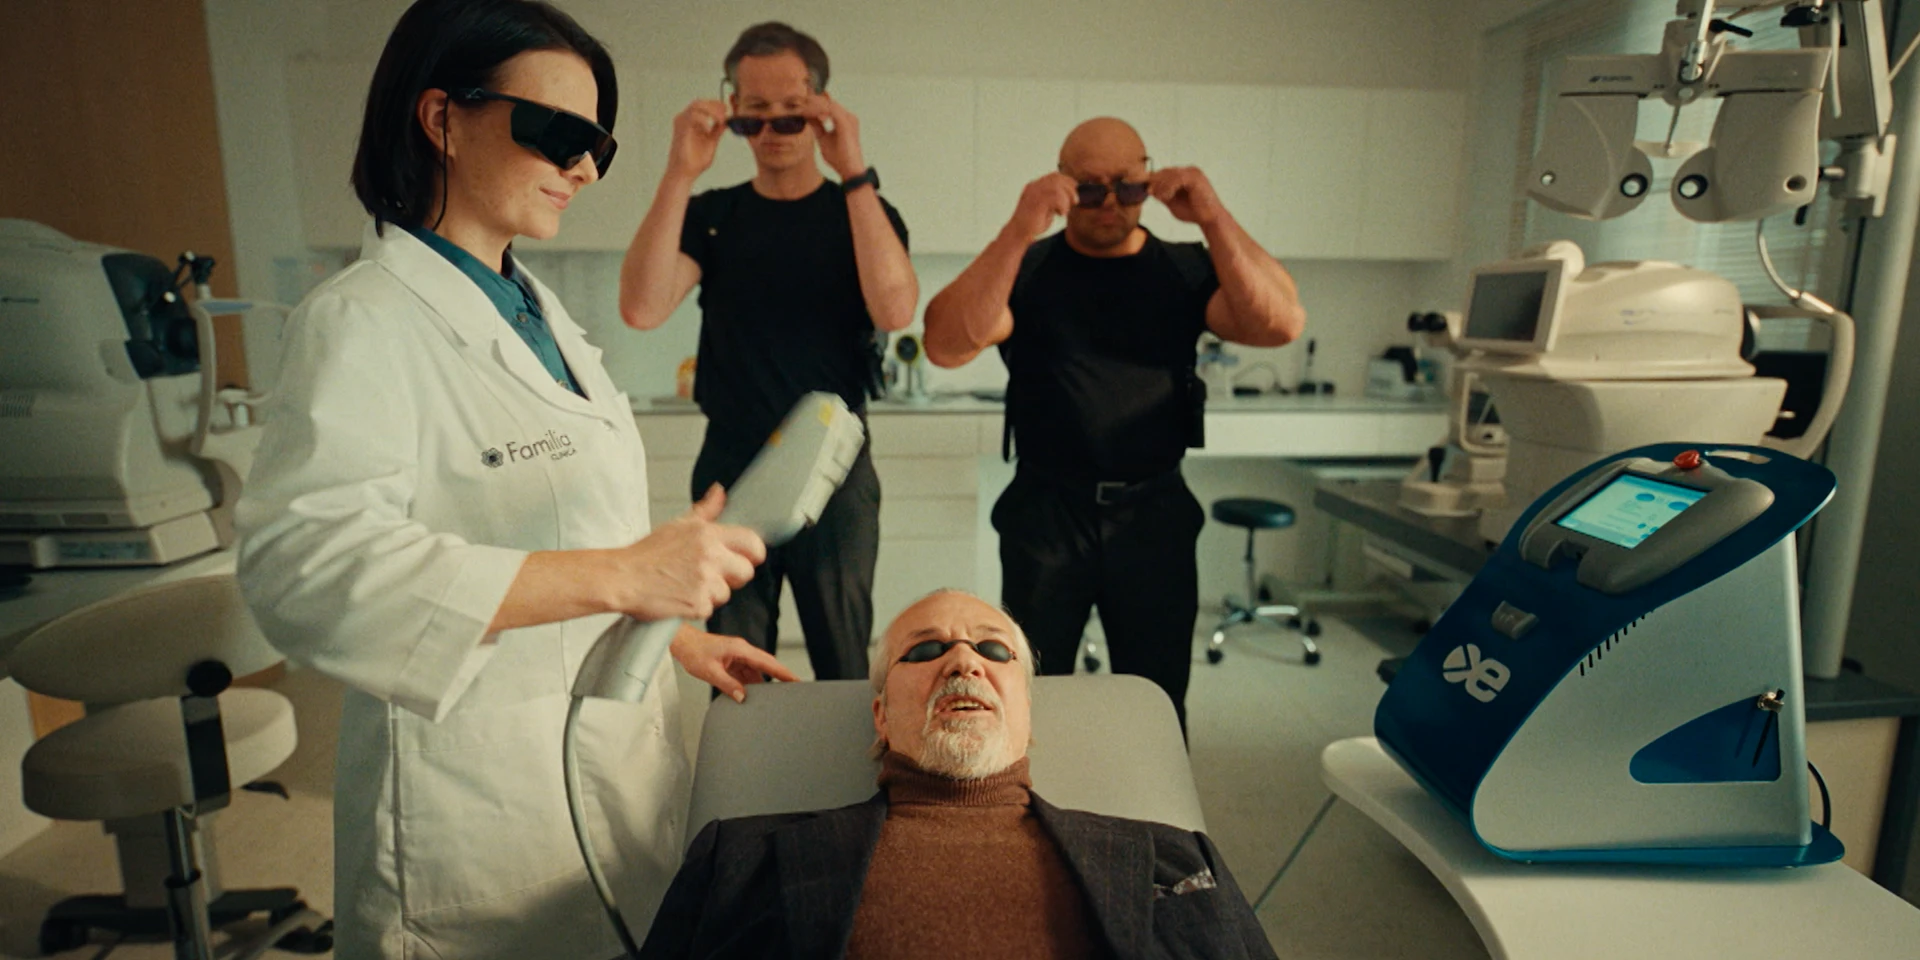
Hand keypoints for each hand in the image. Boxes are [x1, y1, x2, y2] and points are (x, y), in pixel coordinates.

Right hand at [608, 485, 765, 621]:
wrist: (623, 578)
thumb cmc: (647, 554)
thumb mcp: (678, 525)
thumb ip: (705, 510)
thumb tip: (719, 493)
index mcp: (707, 534)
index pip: (752, 542)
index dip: (752, 553)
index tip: (746, 558)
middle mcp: (710, 556)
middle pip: (746, 571)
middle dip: (733, 576)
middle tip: (711, 574)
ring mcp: (705, 581)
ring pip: (727, 593)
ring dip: (711, 594)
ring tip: (687, 585)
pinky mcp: (698, 604)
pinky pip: (709, 610)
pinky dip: (697, 608)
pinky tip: (680, 597)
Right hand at [667, 99, 726, 180]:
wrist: (684, 173)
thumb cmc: (695, 161)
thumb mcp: (711, 142)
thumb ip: (717, 131)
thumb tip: (726, 121)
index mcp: (691, 121)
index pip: (703, 104)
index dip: (716, 104)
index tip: (727, 110)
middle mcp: (684, 119)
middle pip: (700, 102)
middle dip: (715, 106)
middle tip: (725, 113)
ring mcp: (681, 123)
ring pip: (696, 106)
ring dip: (711, 111)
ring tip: (720, 120)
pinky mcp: (680, 129)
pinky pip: (692, 116)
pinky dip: (703, 120)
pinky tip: (709, 129)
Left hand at [670, 624, 798, 702]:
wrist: (682, 643)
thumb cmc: (693, 651)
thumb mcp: (710, 672)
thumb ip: (728, 685)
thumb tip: (742, 697)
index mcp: (740, 650)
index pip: (767, 662)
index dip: (783, 672)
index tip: (796, 680)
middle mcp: (742, 651)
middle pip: (766, 665)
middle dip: (778, 677)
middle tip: (790, 690)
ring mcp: (737, 656)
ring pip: (755, 671)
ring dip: (760, 683)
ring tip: (768, 697)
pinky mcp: (732, 661)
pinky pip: (745, 673)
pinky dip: (749, 683)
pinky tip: (749, 693)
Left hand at [805, 94, 865, 179]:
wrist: (849, 170)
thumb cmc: (839, 157)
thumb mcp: (823, 138)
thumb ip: (817, 126)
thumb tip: (806, 116)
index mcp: (844, 119)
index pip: (827, 104)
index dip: (812, 101)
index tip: (798, 103)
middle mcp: (847, 116)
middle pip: (827, 101)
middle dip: (810, 100)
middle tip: (795, 100)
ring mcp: (848, 118)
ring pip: (827, 103)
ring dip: (812, 104)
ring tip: (798, 106)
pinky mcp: (846, 123)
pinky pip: (829, 110)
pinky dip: (817, 110)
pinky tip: (806, 112)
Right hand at [1007, 173, 1076, 240]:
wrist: (1018, 234)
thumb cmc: (1032, 225)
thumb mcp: (1046, 209)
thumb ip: (1055, 200)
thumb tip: (1072, 197)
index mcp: (1035, 186)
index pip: (1055, 176)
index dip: (1068, 182)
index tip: (1075, 192)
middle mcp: (1033, 187)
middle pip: (1057, 178)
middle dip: (1070, 189)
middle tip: (1074, 202)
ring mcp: (1033, 193)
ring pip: (1057, 187)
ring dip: (1066, 198)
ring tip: (1065, 210)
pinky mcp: (1036, 202)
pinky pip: (1055, 197)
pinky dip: (1062, 205)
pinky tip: (1060, 214)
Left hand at [1150, 166, 1225, 226]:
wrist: (1210, 219)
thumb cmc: (1193, 212)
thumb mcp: (1173, 203)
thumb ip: (1162, 195)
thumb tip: (1149, 190)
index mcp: (1185, 175)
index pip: (1165, 172)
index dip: (1155, 180)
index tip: (1147, 190)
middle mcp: (1189, 171)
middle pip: (1166, 171)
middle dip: (1156, 181)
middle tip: (1150, 192)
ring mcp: (1193, 173)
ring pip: (1170, 174)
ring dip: (1161, 186)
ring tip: (1160, 197)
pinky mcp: (1195, 178)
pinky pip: (1177, 179)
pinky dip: (1169, 187)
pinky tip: (1167, 196)